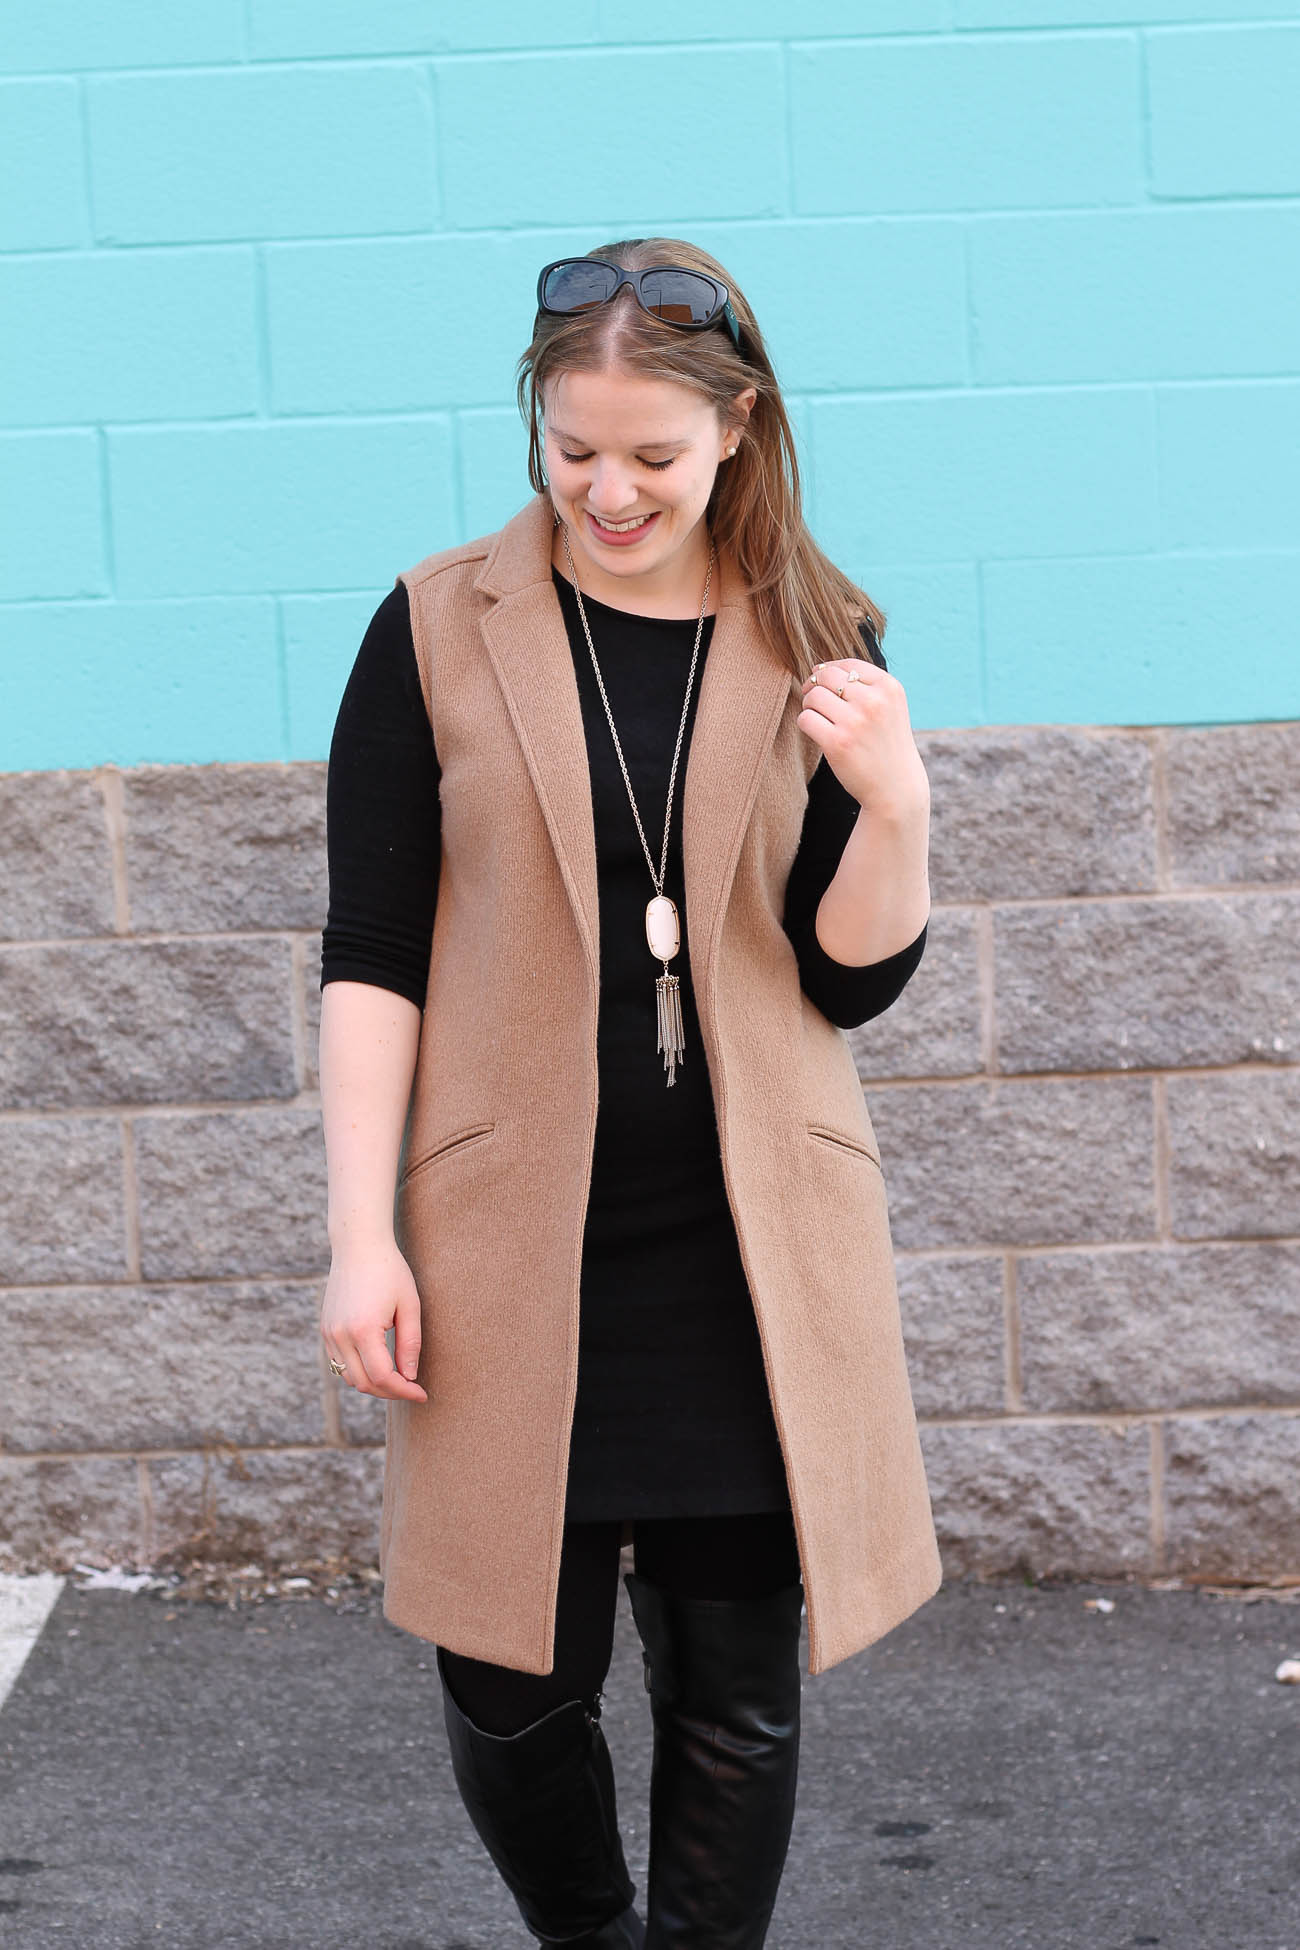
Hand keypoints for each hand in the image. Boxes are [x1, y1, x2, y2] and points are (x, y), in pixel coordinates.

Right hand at [320, 1237, 428, 1402]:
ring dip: (373, 1383)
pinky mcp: (325, 1329)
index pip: (383, 1377)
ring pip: (349, 1377)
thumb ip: (410, 1344)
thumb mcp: (409, 1305)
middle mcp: (340, 1335)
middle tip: (412, 1389)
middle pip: (364, 1383)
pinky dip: (358, 1371)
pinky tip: (378, 1364)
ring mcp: (329, 1333)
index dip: (404, 1391)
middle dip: (390, 1392)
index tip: (422, 1394)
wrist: (358, 1245)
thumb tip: (410, 1377)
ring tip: (397, 1378)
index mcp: (363, 1329)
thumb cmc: (390, 1271)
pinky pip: (339, 1363)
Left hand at [797, 658, 928, 818]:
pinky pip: (805, 719)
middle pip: (825, 676)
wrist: (896, 787)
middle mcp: (874, 701)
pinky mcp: (837, 743)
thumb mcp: (889, 707)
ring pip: (813, 696)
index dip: (830, 672)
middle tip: (817, 703)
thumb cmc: (886, 745)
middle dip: (815, 687)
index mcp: (889, 687)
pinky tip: (818, 733)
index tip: (828, 689)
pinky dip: (806, 723)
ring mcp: (855, 722)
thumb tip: (817, 669)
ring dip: (809, 706)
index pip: (847, 664)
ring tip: (820, 719)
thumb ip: (863, 686)